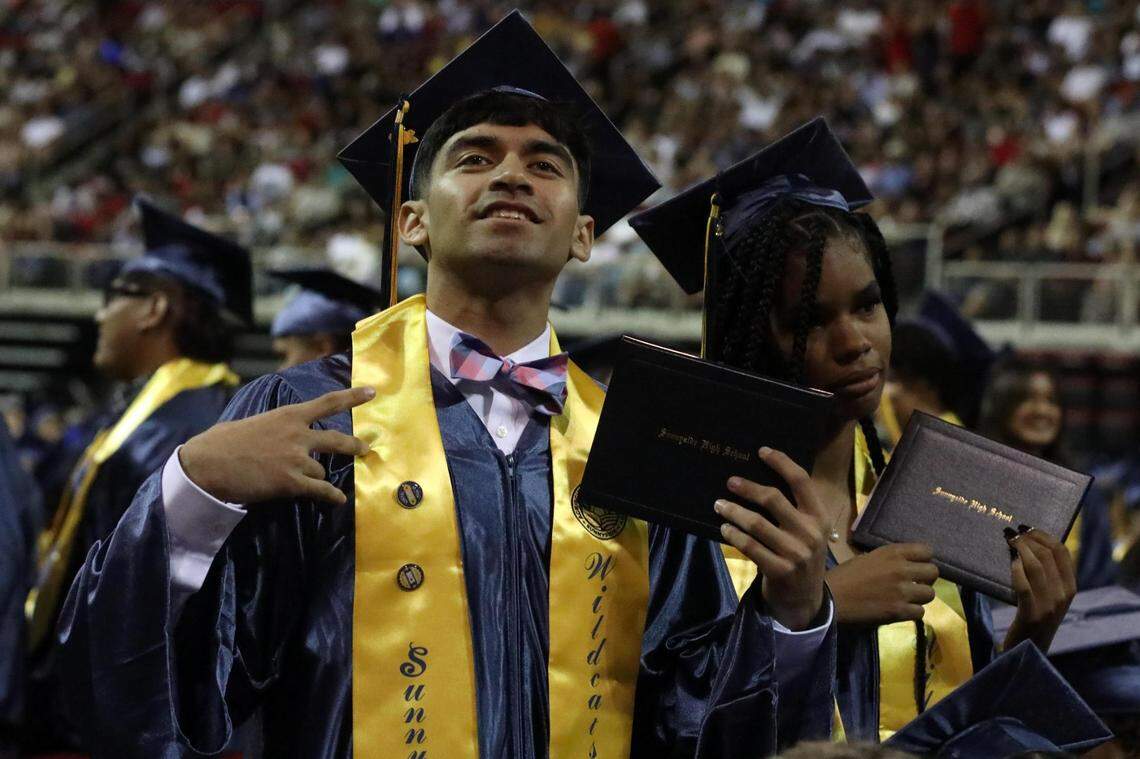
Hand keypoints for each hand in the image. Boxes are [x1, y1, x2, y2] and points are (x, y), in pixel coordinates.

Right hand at [179, 386, 373, 504]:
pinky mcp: (291, 482)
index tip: (372, 392)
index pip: (327, 403)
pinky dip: (331, 496)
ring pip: (320, 471)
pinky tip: (338, 500)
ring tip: (302, 483)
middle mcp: (297, 435)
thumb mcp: (251, 423)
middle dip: (354, 445)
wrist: (206, 465)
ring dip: (315, 477)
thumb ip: (272, 427)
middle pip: (336, 440)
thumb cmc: (221, 443)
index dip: (352, 397)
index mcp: (287, 416)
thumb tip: (275, 435)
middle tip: (366, 449)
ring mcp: (296, 459)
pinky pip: (320, 490)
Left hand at [714, 447, 827, 630]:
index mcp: (820, 516)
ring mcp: (796, 553)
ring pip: (756, 523)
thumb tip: (759, 479)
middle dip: (748, 487)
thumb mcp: (808, 530)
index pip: (802, 481)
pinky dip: (734, 535)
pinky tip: (724, 528)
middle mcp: (811, 532)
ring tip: (719, 505)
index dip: (781, 462)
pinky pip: (750, 546)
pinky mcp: (780, 570)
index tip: (761, 451)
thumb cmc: (801, 555)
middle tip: (730, 482)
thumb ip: (794, 509)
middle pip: (774, 499)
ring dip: (734, 511)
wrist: (805, 598)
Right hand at [826, 543, 938, 624]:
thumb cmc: (845, 576)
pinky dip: (912, 612)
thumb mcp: (868, 558)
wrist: (831, 598)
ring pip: (930, 594)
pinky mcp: (899, 611)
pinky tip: (900, 610)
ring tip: (907, 599)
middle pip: (933, 572)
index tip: (916, 567)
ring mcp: (902, 591)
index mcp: (892, 553)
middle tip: (914, 585)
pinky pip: (920, 612)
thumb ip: (889, 560)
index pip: (927, 551)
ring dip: (920, 598)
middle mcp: (901, 569)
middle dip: (926, 579)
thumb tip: (905, 566)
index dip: (924, 560)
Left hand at [1003, 525, 1075, 651]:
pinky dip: (1016, 570)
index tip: (1027, 527)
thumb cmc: (1032, 618)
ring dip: (1020, 549)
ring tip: (1008, 540)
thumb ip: (1045, 574)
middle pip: (1048, 555)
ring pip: (1036, 567)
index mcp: (1070, 588)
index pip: (1062, 552)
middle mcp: (1064, 595)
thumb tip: (1028, 543)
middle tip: (1012, 532)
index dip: (1044, 535)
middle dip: (1029, 539)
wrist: (1027, 651)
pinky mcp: (1032, 614)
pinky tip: (1010, 561)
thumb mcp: (1046, 595)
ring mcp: (1050, 606)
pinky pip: (1024, 585)